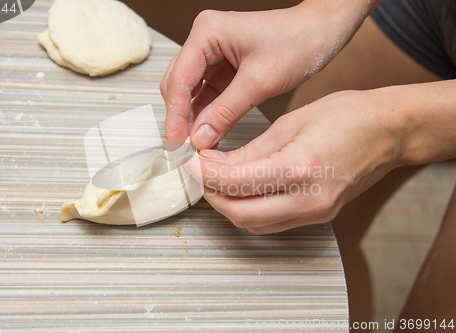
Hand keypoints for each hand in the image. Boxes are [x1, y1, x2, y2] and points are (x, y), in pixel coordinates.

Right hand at [160, 0, 377, 149]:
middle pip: (178, 84)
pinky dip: (207, 115)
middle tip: (184, 148)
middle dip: (180, 117)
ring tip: (195, 146)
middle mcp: (204, 40)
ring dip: (192, 118)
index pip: (179, 79)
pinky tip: (208, 134)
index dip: (175, 114)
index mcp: (207, 32)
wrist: (321, 32)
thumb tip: (199, 139)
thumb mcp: (260, 81)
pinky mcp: (223, 68)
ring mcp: (212, 54)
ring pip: (190, 92)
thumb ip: (225, 112)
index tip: (176, 142)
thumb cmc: (297, 43)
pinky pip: (207, 95)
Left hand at [186, 89, 404, 233]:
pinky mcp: (319, 216)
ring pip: (254, 225)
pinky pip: (273, 224)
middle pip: (241, 214)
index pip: (236, 183)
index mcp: (300, 167)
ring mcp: (316, 212)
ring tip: (217, 181)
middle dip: (211, 195)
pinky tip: (242, 191)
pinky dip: (249, 211)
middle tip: (199, 173)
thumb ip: (251, 150)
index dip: (204, 174)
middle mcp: (309, 198)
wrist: (389, 132)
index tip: (191, 162)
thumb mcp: (291, 123)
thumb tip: (216, 165)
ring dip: (228, 206)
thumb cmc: (346, 116)